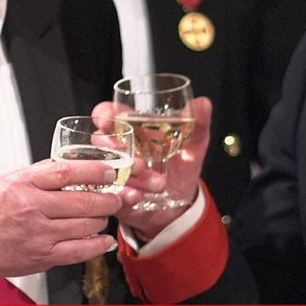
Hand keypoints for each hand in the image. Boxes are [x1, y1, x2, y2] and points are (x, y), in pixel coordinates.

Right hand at [0, 160, 122, 293]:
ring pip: (84, 225)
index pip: (66, 171)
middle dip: (107, 198)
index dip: (93, 171)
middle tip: (116, 196)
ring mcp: (38, 235)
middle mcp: (32, 209)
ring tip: (105, 215)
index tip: (108, 171)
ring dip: (102, 219)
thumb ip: (39, 175)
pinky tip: (104, 240)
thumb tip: (69, 166)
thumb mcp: (7, 182)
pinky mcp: (41, 257)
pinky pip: (78, 251)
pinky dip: (96, 245)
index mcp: (23, 185)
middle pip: (82, 201)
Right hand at [93, 96, 211, 240]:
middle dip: (118, 149)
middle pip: (102, 141)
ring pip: (108, 169)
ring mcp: (113, 172)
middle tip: (141, 163)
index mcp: (133, 129)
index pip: (108, 114)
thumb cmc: (181, 165)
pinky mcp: (114, 194)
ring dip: (130, 175)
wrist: (181, 201)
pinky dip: (125, 194)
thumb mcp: (194, 144)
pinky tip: (139, 196)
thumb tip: (203, 103)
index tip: (107, 119)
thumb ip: (198, 124)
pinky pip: (111, 193)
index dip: (104, 114)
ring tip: (158, 184)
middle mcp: (118, 149)